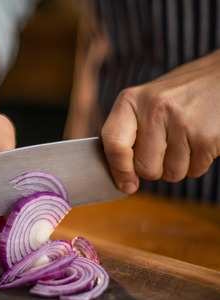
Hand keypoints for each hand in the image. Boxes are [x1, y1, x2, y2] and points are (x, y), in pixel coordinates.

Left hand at [101, 50, 219, 193]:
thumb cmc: (181, 95)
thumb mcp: (147, 103)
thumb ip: (129, 134)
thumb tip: (122, 179)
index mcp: (131, 100)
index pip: (113, 144)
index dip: (119, 170)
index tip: (127, 185)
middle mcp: (154, 109)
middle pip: (144, 168)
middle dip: (156, 168)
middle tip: (167, 146)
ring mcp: (182, 122)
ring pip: (171, 174)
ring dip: (179, 166)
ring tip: (187, 138)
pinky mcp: (207, 136)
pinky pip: (195, 170)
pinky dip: (199, 163)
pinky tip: (201, 139)